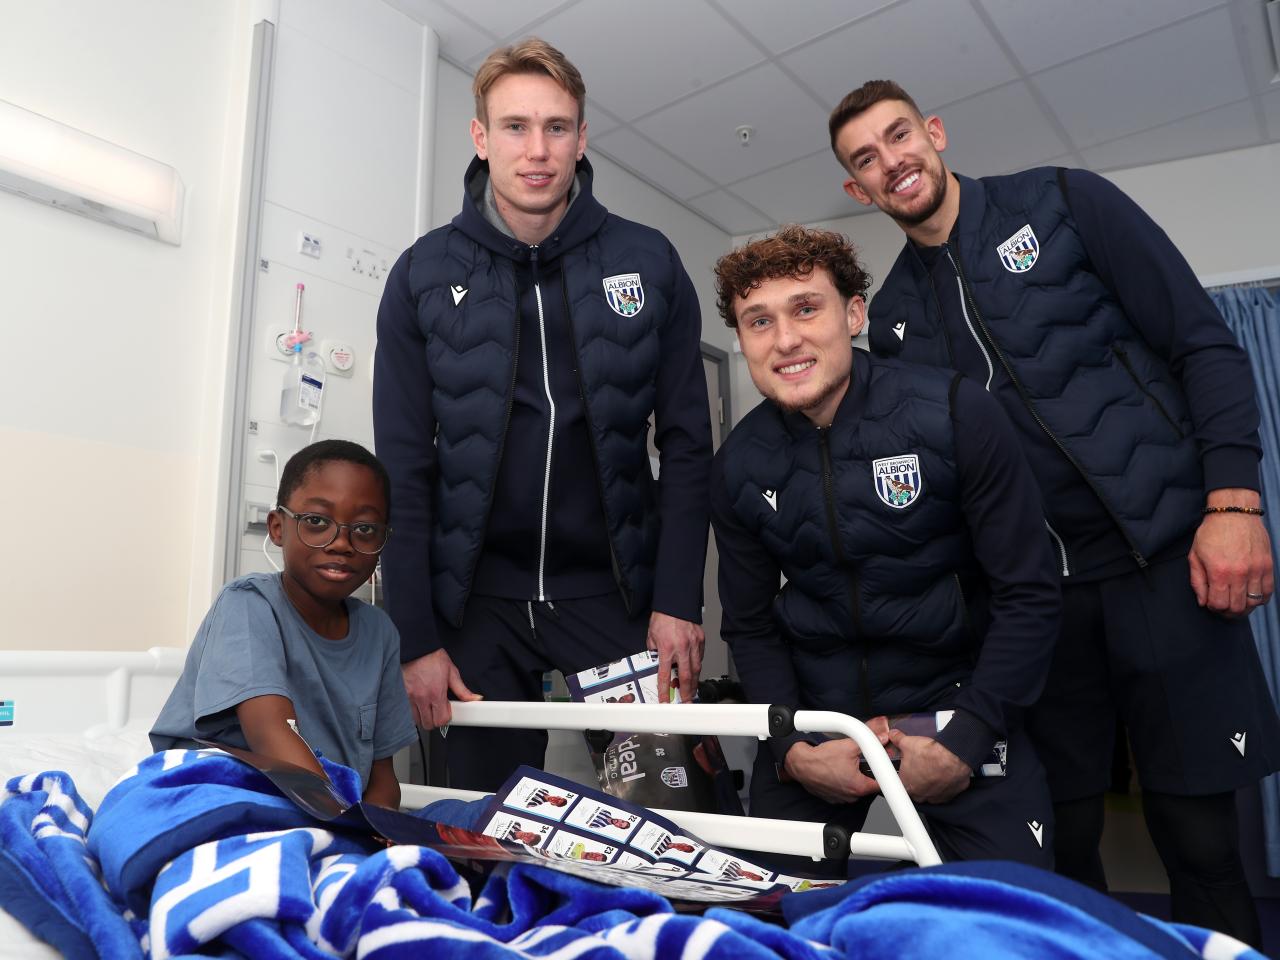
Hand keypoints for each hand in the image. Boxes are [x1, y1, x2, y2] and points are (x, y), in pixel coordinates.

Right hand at [401, 649, 480, 728]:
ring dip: (423, 717)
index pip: (441, 720)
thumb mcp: (452, 672)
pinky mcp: (401, 694)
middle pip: (428, 724)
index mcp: (436, 693)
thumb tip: (474, 698)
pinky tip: (418, 703)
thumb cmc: (433, 658)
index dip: (446, 717)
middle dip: (434, 720)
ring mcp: (410, 697)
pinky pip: (406, 712)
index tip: (446, 710)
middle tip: (437, 710)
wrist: (417, 649)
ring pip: (416, 720)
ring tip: (427, 707)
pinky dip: (412, 712)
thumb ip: (462, 690)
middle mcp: (422, 697)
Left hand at [646, 611, 704, 702]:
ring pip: (696, 668)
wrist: (675, 603)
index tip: (665, 699)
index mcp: (667, 648)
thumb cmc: (663, 618)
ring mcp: (693, 643)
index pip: (665, 674)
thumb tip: (656, 663)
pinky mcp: (700, 639)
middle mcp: (682, 647)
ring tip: (692, 690)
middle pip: (686, 676)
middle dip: (686, 691)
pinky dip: (698, 665)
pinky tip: (696, 670)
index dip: (664, 690)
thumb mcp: (652, 637)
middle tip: (687, 700)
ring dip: (694, 681)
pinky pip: (700, 656)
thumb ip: (654, 652)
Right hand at [783, 731, 886, 804]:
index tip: (882, 766)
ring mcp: (841, 799)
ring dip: (854, 777)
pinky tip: (837, 771)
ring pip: (855, 787)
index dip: (883, 772)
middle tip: (860, 761)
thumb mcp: (848, 746)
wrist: (801, 764)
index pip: (881, 783)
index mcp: (859, 787)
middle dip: (867, 772)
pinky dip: (843, 781)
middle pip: (868, 785)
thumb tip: (881, 737)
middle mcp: (851, 797)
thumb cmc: (821, 759)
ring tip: (845, 765)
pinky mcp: (832, 797)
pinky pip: (843, 790)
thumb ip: (868, 741)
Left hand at [888, 730, 971, 804]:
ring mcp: (936, 797)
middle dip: (918, 778)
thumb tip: (894, 736)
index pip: (901, 784)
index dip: (904, 774)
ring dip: (932, 782)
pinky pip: (945, 792)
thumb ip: (897, 739)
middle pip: (916, 789)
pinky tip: (945, 774)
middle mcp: (921, 795)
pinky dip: (945, 784)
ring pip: (931, 791)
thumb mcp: (908, 742)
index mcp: (907, 785)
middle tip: (922, 766)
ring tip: (934, 768)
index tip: (908, 767)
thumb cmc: (931, 755)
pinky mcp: (950, 796)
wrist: (953, 758)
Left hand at [1189, 489, 1273, 615]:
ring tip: (1236, 601)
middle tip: (1223, 606)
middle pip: (1237, 607)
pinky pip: (1268, 592)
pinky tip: (1250, 595)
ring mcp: (1256, 570)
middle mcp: (1240, 574)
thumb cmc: (1212, 533)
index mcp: (1219, 572)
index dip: (1213, 608)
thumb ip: (1197, 581)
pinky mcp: (1268, 566)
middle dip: (1227, 611)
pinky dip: (1260, 598)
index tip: (1211, 603)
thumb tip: (1202, 602)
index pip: (1219, 604)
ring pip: (1253, 602)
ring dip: (1244, 607)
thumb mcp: (1195, 555)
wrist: (1234, 513)